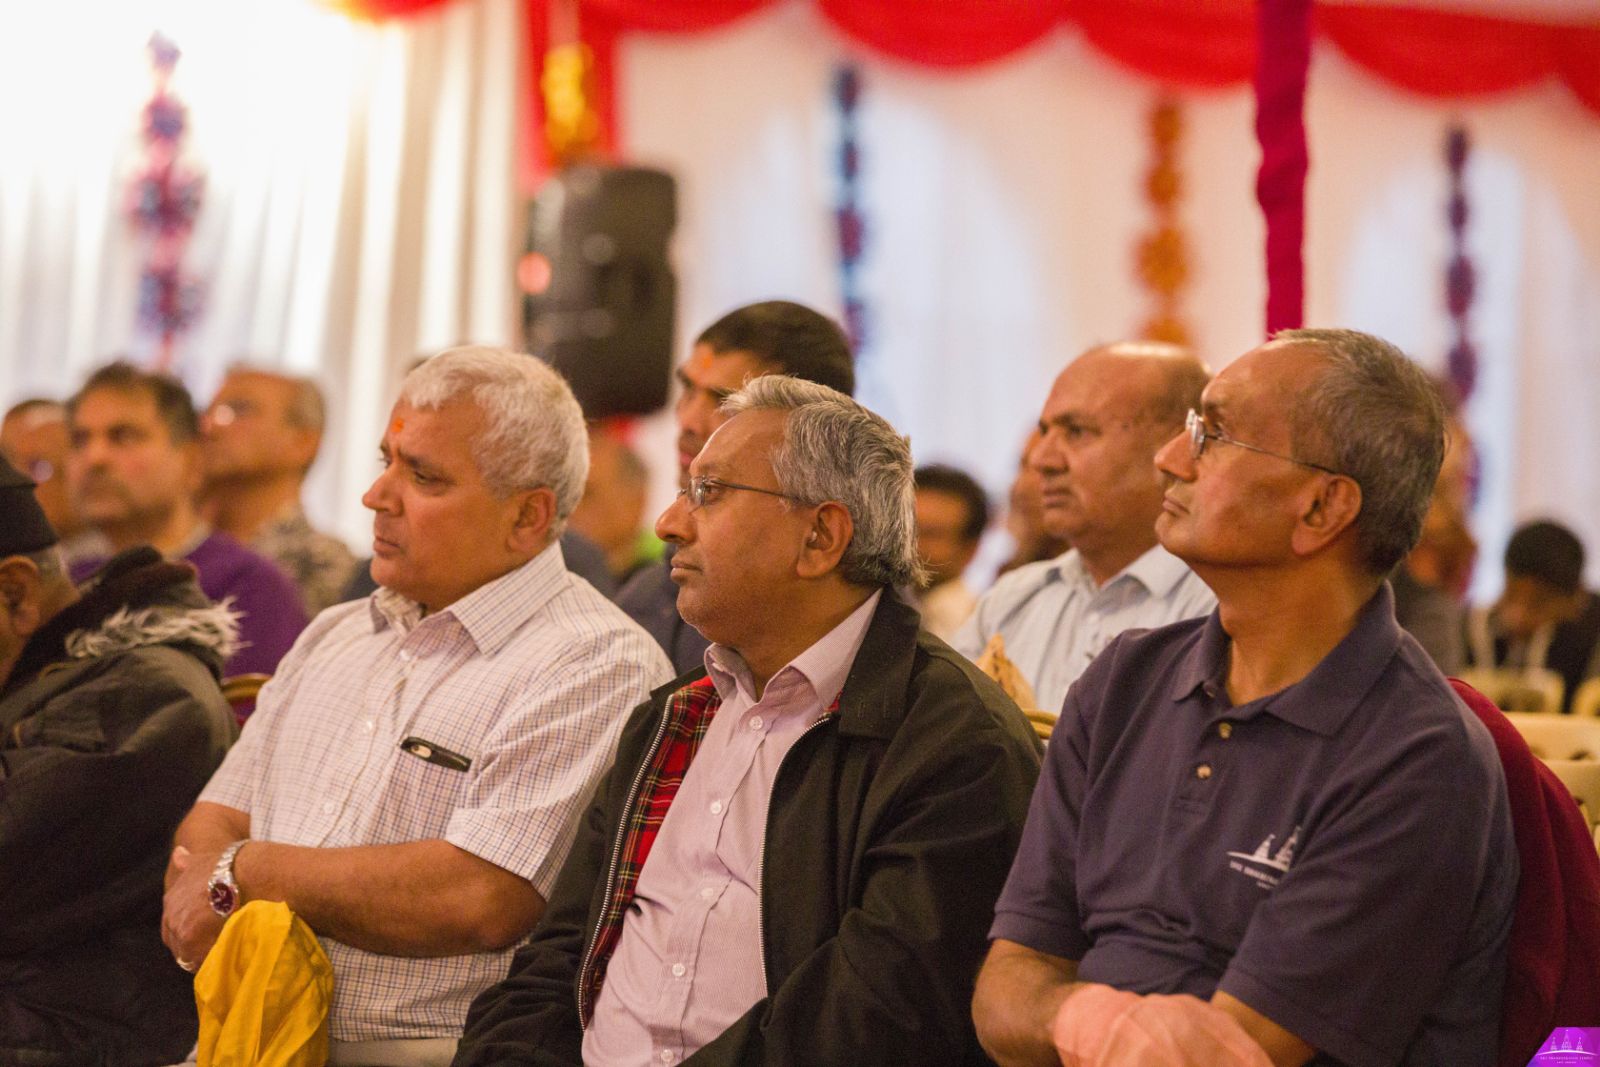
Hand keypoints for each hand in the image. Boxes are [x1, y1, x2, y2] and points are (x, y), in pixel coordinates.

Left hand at [161, 845, 225, 971]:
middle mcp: (170, 915)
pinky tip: (227, 957)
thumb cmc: (230, 864)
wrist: (245, 872)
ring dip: (204, 956)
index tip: (207, 933)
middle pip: (179, 943)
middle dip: (196, 947)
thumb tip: (178, 853)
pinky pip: (201, 960)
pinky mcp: (191, 941)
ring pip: (189, 954)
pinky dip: (213, 961)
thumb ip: (188, 862)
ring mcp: (179, 929)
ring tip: (225, 954)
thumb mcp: (203, 859)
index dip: (191, 931)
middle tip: (218, 945)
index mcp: (171, 899)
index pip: (174, 926)